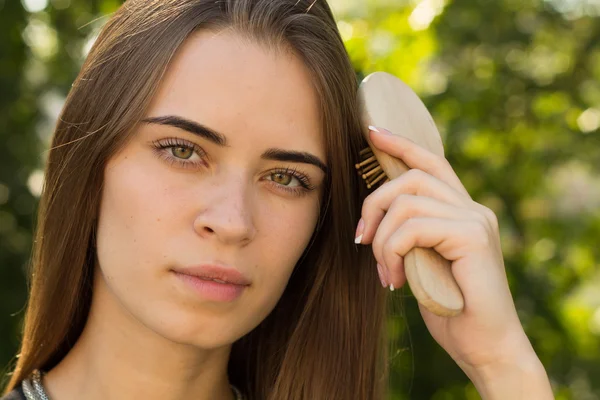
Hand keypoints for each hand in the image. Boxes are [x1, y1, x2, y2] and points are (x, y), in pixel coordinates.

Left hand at [355, 126, 537, 372]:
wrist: (483, 346)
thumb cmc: (449, 307)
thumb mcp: (421, 261)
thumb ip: (410, 234)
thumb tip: (376, 215)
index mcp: (461, 211)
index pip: (431, 163)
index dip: (401, 144)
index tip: (371, 132)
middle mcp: (472, 209)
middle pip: (411, 177)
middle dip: (375, 203)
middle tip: (361, 240)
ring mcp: (476, 220)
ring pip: (407, 201)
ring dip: (382, 238)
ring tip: (384, 271)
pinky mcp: (473, 237)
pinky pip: (413, 227)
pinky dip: (393, 251)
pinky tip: (396, 280)